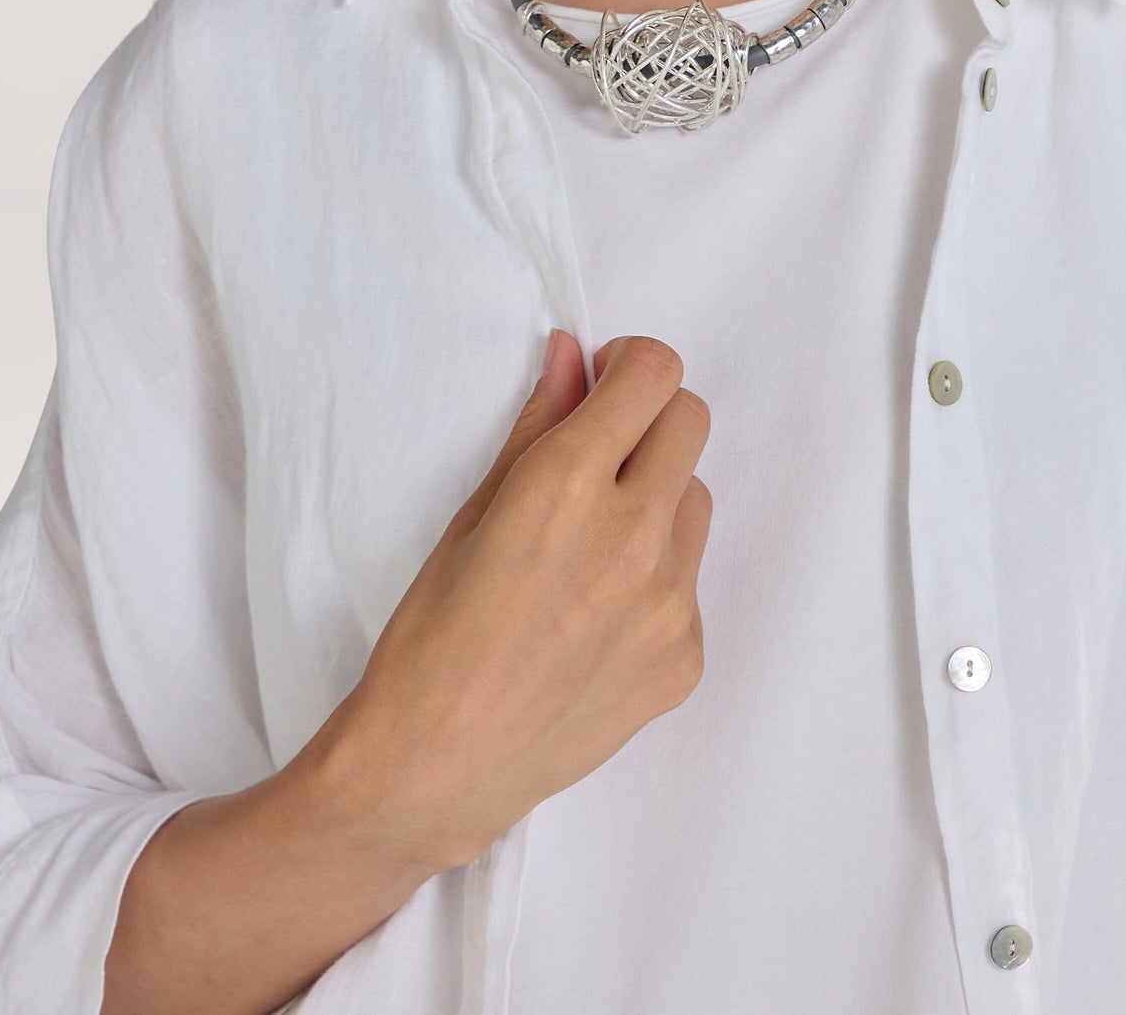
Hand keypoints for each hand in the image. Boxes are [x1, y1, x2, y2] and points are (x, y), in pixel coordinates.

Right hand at [314, 333, 711, 872]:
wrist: (435, 770)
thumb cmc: (430, 637)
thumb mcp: (471, 514)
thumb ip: (537, 425)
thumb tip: (572, 355)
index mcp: (569, 485)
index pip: (655, 371)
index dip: (626, 366)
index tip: (600, 386)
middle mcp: (634, 535)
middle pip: (691, 420)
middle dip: (647, 419)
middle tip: (598, 454)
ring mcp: (669, 602)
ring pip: (695, 499)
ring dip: (656, 497)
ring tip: (588, 546)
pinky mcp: (685, 658)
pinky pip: (690, 580)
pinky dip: (655, 576)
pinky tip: (594, 615)